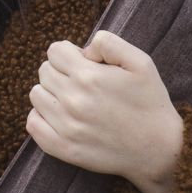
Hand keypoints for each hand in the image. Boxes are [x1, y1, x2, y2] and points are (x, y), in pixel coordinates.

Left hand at [27, 30, 183, 192]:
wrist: (159, 149)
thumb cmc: (150, 102)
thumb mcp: (140, 62)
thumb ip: (109, 43)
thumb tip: (84, 49)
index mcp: (89, 76)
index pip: (55, 51)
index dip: (70, 54)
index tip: (85, 64)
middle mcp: (72, 100)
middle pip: (44, 71)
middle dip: (61, 71)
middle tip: (84, 83)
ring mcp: (65, 126)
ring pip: (36, 95)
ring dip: (51, 93)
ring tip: (74, 100)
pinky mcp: (63, 148)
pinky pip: (33, 123)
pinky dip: (42, 116)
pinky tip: (62, 116)